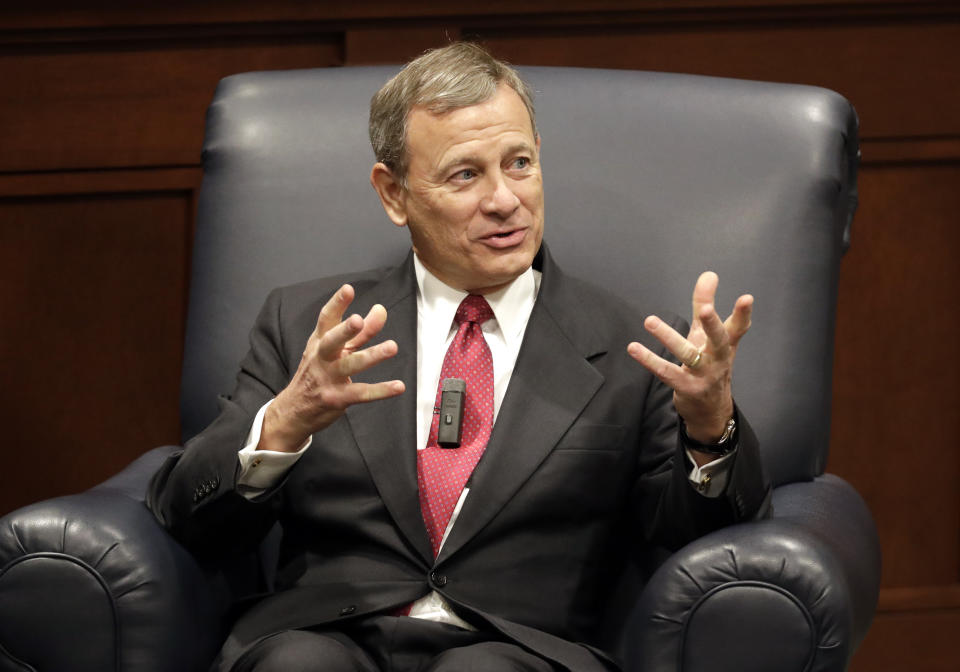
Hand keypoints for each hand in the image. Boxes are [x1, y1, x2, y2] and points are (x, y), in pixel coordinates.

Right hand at [259, 284, 405, 451]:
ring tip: (392, 347)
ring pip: (349, 365)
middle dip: (344, 330)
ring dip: (371, 356)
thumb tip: (381, 310)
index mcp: (319, 341)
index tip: (348, 289)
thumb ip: (361, 332)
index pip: (326, 319)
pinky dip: (381, 390)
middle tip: (358, 320)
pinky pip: (361, 393)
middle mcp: (321, 358)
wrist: (293, 410)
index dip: (336, 303)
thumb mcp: (336, 350)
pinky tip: (399, 386)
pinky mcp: (336, 398)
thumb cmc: (319, 373)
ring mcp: (327, 378)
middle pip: (331, 341)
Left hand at [627, 271, 752, 443]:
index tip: (747, 298)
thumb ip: (705, 305)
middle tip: (708, 309)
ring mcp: (703, 375)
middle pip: (719, 340)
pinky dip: (649, 360)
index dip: (743, 313)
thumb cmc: (709, 364)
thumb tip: (709, 274)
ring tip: (650, 321)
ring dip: (668, 337)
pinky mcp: (686, 388)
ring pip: (688, 355)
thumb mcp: (707, 335)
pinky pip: (666, 372)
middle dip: (713, 325)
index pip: (738, 327)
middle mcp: (718, 359)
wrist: (710, 410)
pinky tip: (634, 348)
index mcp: (726, 344)